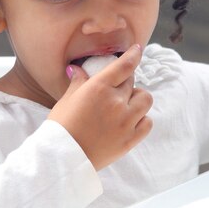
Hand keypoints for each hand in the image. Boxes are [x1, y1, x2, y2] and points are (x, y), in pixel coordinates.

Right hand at [48, 44, 152, 169]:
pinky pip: (147, 122)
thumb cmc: (61, 128)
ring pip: (146, 99)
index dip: (134, 55)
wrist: (63, 158)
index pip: (124, 65)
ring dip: (138, 98)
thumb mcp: (67, 100)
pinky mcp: (130, 139)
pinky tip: (131, 121)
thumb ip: (78, 83)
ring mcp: (126, 121)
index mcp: (99, 88)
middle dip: (126, 82)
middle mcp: (116, 102)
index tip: (138, 49)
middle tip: (117, 89)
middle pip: (132, 82)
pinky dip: (142, 119)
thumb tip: (77, 69)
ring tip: (127, 104)